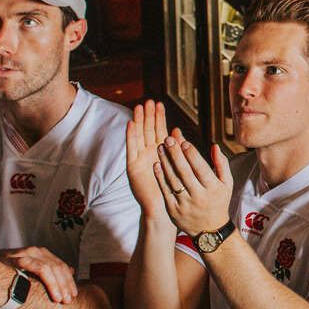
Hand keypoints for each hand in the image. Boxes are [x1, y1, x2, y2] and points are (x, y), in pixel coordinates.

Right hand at [0, 246, 75, 304]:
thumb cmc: (3, 276)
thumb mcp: (27, 274)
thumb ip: (49, 272)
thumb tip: (72, 270)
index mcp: (37, 253)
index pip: (59, 264)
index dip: (68, 280)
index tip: (73, 294)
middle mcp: (32, 251)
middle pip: (56, 266)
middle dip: (65, 284)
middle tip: (68, 300)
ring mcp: (22, 254)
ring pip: (49, 267)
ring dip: (58, 285)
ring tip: (61, 300)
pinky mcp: (14, 259)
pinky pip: (38, 268)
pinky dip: (49, 281)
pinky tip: (53, 295)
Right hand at [126, 100, 172, 223]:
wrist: (162, 208)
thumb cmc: (171, 189)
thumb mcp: (175, 165)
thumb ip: (175, 148)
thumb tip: (177, 130)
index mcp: (159, 153)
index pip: (158, 131)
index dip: (158, 118)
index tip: (160, 104)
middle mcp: (148, 154)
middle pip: (148, 131)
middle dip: (148, 116)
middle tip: (149, 101)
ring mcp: (139, 159)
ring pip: (139, 136)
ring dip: (139, 122)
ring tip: (139, 107)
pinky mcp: (133, 167)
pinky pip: (131, 149)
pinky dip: (131, 136)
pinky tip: (131, 124)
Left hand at [155, 130, 233, 236]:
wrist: (209, 231)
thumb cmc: (219, 202)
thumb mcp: (226, 184)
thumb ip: (222, 164)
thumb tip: (214, 146)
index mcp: (213, 188)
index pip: (200, 167)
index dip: (191, 153)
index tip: (183, 141)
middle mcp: (199, 196)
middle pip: (184, 171)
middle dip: (175, 153)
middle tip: (168, 139)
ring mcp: (185, 204)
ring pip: (173, 179)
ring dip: (165, 162)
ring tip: (160, 147)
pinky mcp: (173, 210)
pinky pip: (165, 190)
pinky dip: (160, 177)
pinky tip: (156, 164)